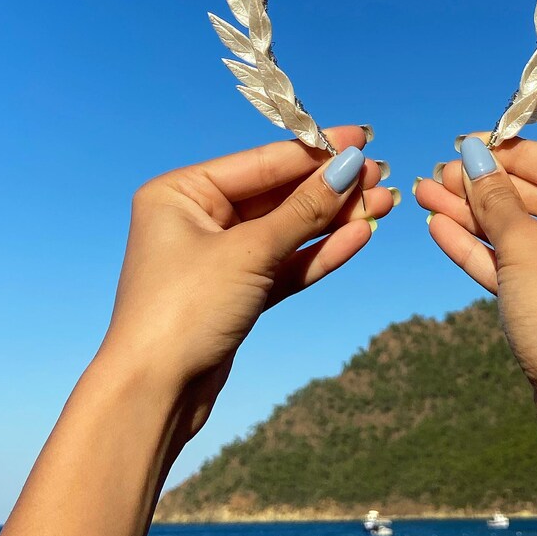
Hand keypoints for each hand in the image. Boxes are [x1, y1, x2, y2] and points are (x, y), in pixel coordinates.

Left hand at [99, 125, 395, 437]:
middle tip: (380, 175)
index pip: (262, 162)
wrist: (154, 396)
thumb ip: (304, 209)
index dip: (314, 151)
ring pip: (287, 229)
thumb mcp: (250, 252)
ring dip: (333, 218)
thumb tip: (349, 166)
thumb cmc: (184, 311)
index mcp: (182, 192)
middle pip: (278, 194)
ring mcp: (218, 257)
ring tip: (383, 205)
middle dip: (330, 187)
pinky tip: (358, 236)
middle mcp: (197, 218)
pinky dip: (319, 251)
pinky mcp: (237, 292)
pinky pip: (285, 262)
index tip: (360, 140)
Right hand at [415, 136, 536, 402]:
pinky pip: (525, 267)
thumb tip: (470, 155)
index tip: (462, 143)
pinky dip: (487, 251)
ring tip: (425, 196)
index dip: (506, 151)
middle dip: (483, 187)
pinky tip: (443, 229)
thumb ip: (494, 196)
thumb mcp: (524, 245)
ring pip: (526, 234)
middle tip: (436, 174)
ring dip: (476, 217)